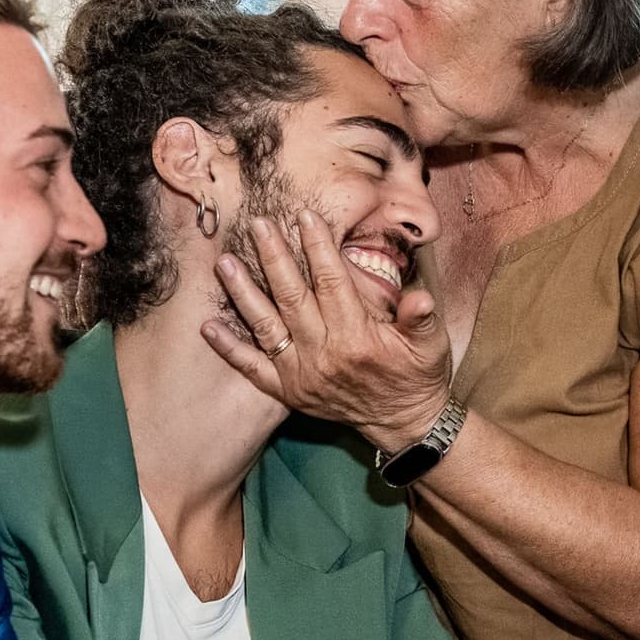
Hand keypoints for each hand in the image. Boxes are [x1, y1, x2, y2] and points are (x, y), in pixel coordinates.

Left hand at [203, 212, 452, 453]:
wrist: (404, 423)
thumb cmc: (417, 376)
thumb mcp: (431, 346)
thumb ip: (422, 318)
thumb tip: (419, 297)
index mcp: (357, 337)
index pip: (332, 282)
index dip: (318, 247)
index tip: (304, 216)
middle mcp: (324, 355)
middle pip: (291, 297)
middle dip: (274, 257)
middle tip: (258, 225)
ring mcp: (302, 374)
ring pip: (267, 327)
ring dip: (243, 294)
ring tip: (225, 263)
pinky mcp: (289, 391)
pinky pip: (253, 368)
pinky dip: (230, 348)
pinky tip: (208, 326)